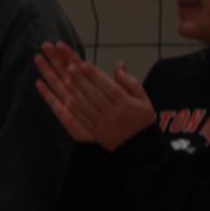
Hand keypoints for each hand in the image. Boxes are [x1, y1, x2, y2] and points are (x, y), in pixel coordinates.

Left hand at [34, 43, 155, 151]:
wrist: (140, 146)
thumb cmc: (141, 119)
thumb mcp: (143, 99)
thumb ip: (130, 82)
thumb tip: (119, 65)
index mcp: (126, 103)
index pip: (108, 86)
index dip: (95, 75)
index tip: (84, 64)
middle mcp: (114, 112)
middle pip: (95, 94)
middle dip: (82, 80)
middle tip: (70, 67)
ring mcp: (104, 123)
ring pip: (88, 106)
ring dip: (76, 92)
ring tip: (66, 79)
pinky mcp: (96, 132)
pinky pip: (84, 120)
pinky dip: (76, 110)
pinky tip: (67, 100)